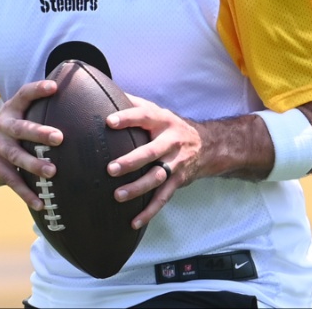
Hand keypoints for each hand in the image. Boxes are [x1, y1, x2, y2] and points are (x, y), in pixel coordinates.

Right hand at [0, 79, 62, 209]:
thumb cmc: (11, 135)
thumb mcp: (19, 119)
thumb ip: (39, 110)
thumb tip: (78, 100)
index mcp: (11, 110)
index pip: (24, 95)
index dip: (37, 90)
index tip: (54, 87)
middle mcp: (2, 126)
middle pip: (21, 128)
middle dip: (40, 133)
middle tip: (59, 137)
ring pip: (16, 156)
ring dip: (34, 164)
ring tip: (52, 172)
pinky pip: (12, 181)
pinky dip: (26, 193)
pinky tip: (41, 203)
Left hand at [104, 93, 203, 228]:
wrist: (208, 145)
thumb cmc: (171, 126)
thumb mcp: (157, 111)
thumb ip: (133, 103)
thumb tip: (104, 90)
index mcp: (162, 121)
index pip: (144, 117)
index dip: (127, 118)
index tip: (109, 122)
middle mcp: (170, 142)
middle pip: (151, 152)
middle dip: (132, 161)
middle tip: (111, 169)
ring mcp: (175, 164)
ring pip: (157, 178)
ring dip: (138, 188)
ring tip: (117, 196)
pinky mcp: (177, 182)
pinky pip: (162, 198)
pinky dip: (149, 212)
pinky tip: (133, 222)